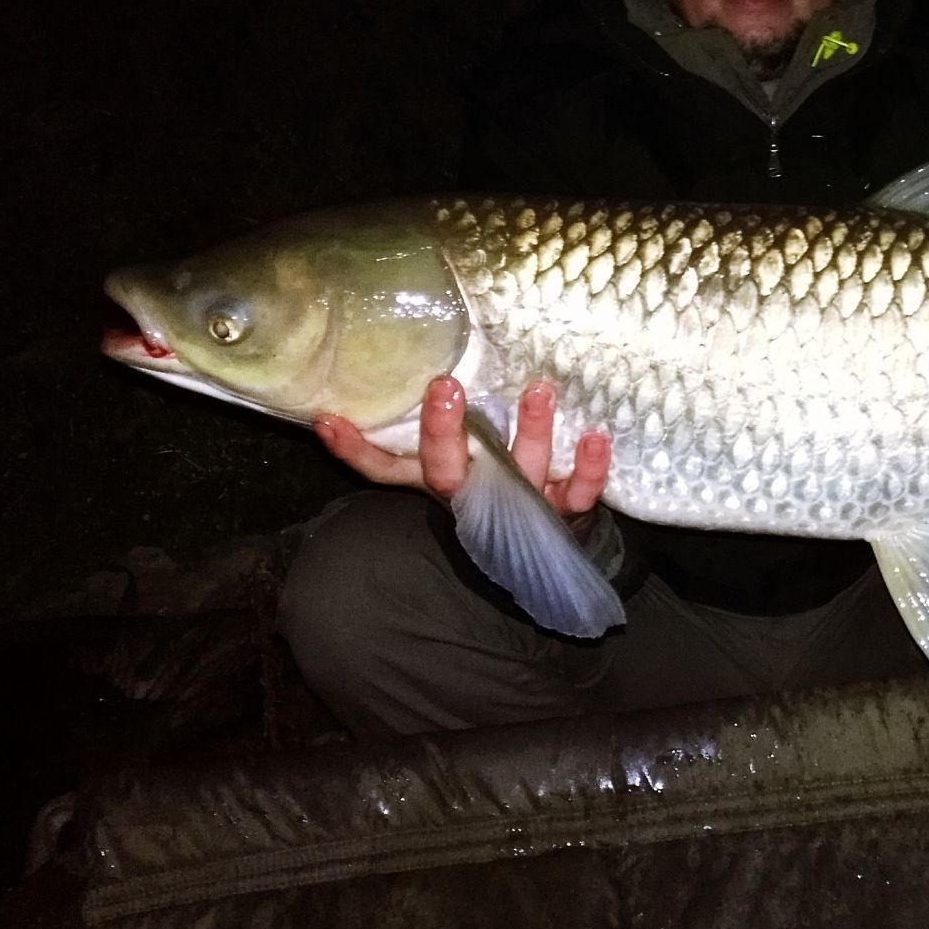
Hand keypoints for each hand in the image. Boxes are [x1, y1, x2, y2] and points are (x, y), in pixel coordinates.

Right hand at [314, 377, 610, 517]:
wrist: (543, 541)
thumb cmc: (486, 479)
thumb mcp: (442, 457)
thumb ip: (401, 433)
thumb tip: (332, 408)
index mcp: (438, 479)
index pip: (384, 470)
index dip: (355, 451)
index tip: (332, 420)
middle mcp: (474, 493)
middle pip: (448, 471)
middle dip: (442, 432)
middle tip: (444, 387)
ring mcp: (520, 502)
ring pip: (520, 470)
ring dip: (529, 430)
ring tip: (538, 390)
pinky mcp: (563, 509)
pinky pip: (577, 494)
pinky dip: (589, 469)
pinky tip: (596, 437)